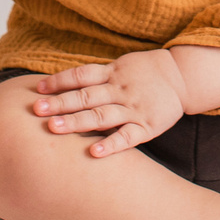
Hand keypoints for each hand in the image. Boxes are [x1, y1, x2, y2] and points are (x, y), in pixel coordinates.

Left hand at [29, 50, 188, 156]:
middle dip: (60, 103)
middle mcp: (120, 90)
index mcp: (112, 73)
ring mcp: (133, 108)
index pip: (81, 75)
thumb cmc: (144, 73)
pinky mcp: (147, 126)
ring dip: (77, 122)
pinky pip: (127, 136)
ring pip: (101, 115)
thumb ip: (95, 77)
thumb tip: (61, 85)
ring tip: (53, 128)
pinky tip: (94, 153)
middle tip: (36, 110)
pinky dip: (111, 144)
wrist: (182, 76)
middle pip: (86, 95)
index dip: (59, 81)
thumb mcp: (120, 66)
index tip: (38, 90)